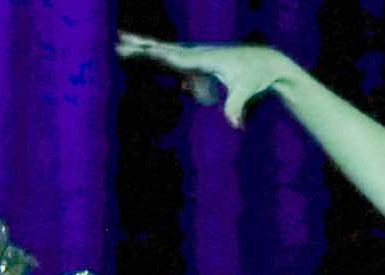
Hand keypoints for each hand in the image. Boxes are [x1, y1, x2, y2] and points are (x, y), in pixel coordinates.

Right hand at [116, 30, 294, 130]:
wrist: (266, 61)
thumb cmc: (256, 76)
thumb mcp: (247, 91)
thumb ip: (237, 107)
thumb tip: (235, 124)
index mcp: (205, 58)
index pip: (175, 58)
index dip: (158, 55)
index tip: (140, 52)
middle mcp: (197, 52)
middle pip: (164, 49)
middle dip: (141, 46)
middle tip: (118, 42)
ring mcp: (197, 54)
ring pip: (165, 49)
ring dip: (142, 45)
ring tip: (120, 40)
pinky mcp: (199, 59)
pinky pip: (173, 56)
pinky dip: (156, 52)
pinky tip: (143, 50)